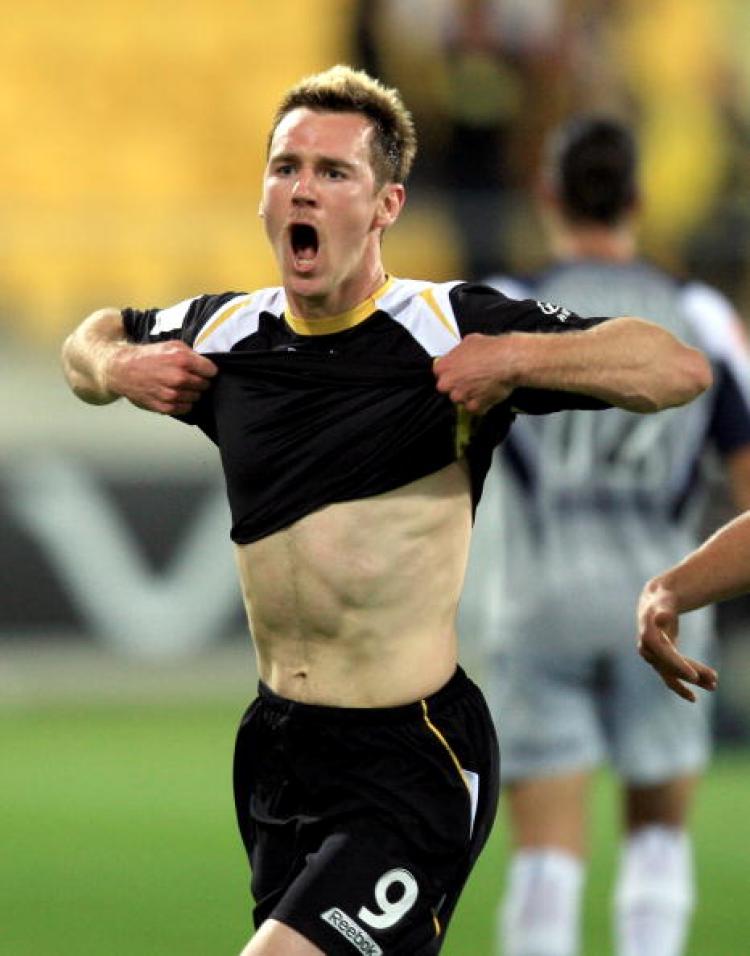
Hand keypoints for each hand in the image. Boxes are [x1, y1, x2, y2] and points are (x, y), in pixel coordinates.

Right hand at [107, 340, 217, 414]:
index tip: (203, 370)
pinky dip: (183, 402)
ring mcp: (172, 394)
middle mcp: (178, 378)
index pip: (211, 371)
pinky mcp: (165, 407)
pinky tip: (174, 394)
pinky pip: (185, 408)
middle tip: (188, 377)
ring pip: (196, 397)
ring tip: (178, 385)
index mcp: (182, 359)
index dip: (207, 370)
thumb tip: (207, 364)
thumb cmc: (146, 357)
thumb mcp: (171, 345)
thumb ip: (192, 354)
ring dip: (191, 392)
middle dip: (200, 381)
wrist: (122, 370)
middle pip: (205, 385)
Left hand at [433, 334, 514, 413]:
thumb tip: (460, 354)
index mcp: (444, 366)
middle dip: (457, 386)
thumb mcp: (470, 341)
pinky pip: (474, 408)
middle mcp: (449, 383)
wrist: (509, 361)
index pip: (439, 373)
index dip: (450, 373)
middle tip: (471, 380)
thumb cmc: (492, 349)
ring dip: (469, 395)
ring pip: (460, 400)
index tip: (457, 372)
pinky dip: (481, 404)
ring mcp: (460, 396)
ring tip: (482, 386)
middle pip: (447, 389)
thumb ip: (459, 352)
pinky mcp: (474, 406)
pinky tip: (488, 394)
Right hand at [637, 581, 717, 701]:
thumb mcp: (662, 603)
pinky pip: (673, 676)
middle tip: (715, 681)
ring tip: (714, 685)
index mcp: (647, 637)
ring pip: (673, 674)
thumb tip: (662, 617)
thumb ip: (662, 611)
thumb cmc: (660, 602)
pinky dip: (686, 683)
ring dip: (694, 681)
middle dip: (693, 674)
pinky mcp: (661, 662)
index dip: (678, 666)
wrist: (654, 605)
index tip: (694, 677)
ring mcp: (653, 658)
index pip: (664, 655)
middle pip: (671, 667)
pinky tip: (697, 693)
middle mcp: (647, 651)